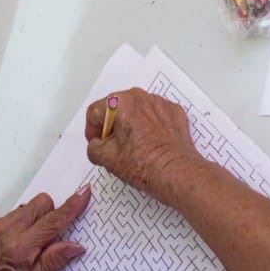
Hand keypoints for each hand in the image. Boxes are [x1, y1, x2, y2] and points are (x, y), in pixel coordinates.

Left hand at [0, 187, 90, 270]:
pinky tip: (17, 246)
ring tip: (34, 246)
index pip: (52, 221)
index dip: (71, 207)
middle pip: (40, 204)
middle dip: (53, 212)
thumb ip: (52, 264)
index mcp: (21, 248)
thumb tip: (75, 246)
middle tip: (54, 236)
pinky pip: (11, 216)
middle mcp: (6, 231)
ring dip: (36, 219)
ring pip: (25, 209)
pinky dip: (21, 225)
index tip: (84, 193)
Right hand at [83, 88, 201, 205]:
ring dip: (132, 126)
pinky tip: (151, 144)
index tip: (96, 141)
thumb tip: (96, 146)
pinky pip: (156, 115)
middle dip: (112, 126)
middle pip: (117, 109)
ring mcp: (159, 104)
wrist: (176, 173)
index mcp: (120, 103)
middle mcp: (140, 97)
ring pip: (137, 111)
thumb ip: (93, 147)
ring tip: (135, 148)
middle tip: (114, 147)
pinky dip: (151, 127)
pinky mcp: (174, 112)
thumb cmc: (146, 164)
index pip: (95, 111)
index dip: (92, 129)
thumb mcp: (107, 159)